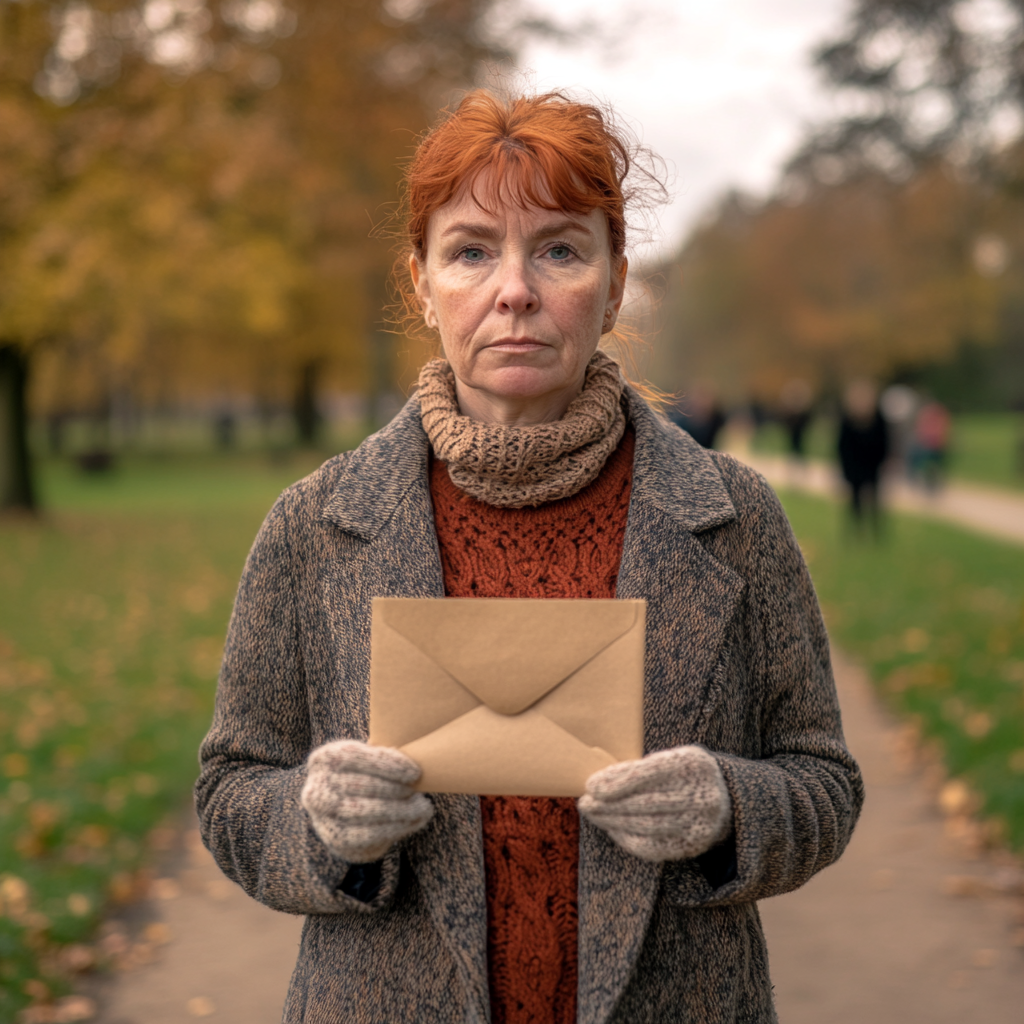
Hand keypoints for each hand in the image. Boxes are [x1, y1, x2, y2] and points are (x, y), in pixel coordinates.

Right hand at [301, 740, 433, 863]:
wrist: (340, 809)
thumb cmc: (363, 775)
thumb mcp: (367, 759)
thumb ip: (384, 757)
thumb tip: (419, 756)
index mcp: (325, 758)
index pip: (355, 757)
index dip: (387, 764)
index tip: (415, 772)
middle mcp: (317, 787)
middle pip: (363, 786)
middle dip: (396, 789)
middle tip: (419, 791)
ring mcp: (323, 816)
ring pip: (368, 811)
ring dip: (401, 810)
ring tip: (423, 807)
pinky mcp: (336, 839)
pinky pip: (369, 835)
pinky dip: (396, 827)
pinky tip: (414, 821)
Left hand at [578, 745, 731, 862]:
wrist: (724, 798)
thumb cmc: (682, 774)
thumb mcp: (669, 759)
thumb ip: (640, 768)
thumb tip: (599, 783)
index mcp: (692, 764)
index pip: (649, 773)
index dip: (617, 781)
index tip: (591, 786)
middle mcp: (702, 794)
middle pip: (646, 802)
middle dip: (609, 804)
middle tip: (585, 804)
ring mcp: (701, 823)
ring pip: (647, 826)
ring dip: (613, 822)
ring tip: (593, 816)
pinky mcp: (694, 845)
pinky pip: (654, 847)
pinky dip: (628, 839)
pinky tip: (612, 830)